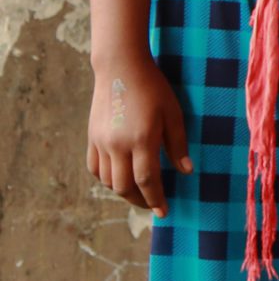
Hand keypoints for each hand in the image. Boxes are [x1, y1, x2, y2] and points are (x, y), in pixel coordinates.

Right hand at [86, 53, 190, 216]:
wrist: (120, 68)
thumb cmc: (153, 88)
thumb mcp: (174, 114)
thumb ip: (178, 144)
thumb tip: (186, 172)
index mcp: (141, 140)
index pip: (147, 180)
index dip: (156, 199)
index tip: (164, 212)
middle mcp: (117, 145)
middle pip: (124, 186)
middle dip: (140, 200)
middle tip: (153, 204)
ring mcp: (101, 142)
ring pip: (107, 181)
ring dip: (122, 191)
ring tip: (138, 193)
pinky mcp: (91, 137)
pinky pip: (94, 168)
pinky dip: (105, 179)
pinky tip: (118, 179)